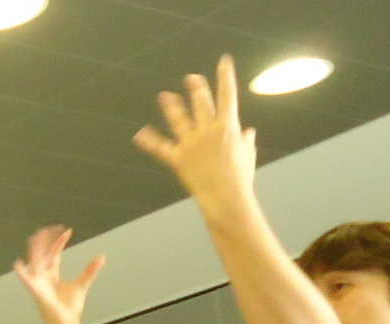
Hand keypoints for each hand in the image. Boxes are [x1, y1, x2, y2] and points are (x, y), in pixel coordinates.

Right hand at [13, 226, 105, 323]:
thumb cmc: (69, 308)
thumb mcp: (81, 285)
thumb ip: (89, 271)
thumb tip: (101, 257)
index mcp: (52, 275)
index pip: (54, 254)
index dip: (59, 242)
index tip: (67, 231)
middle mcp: (44, 277)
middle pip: (42, 255)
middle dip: (43, 242)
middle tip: (46, 228)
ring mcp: (39, 284)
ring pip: (36, 263)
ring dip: (35, 250)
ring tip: (35, 237)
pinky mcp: (38, 292)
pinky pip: (29, 282)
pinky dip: (23, 274)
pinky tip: (18, 265)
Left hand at [133, 55, 256, 207]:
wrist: (225, 196)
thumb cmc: (240, 177)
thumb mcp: (248, 155)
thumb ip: (246, 141)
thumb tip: (249, 133)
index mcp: (228, 126)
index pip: (228, 95)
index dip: (225, 76)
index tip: (223, 61)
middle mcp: (208, 131)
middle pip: (201, 103)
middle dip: (195, 88)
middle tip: (190, 78)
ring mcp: (191, 144)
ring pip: (179, 120)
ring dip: (171, 107)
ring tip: (164, 96)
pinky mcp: (178, 159)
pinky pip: (161, 148)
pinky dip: (149, 141)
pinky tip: (140, 134)